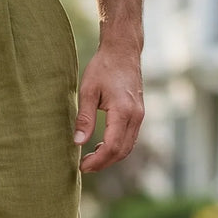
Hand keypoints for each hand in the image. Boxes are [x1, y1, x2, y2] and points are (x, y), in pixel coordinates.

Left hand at [73, 45, 143, 172]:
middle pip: (122, 151)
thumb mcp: (88, 91)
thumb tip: (78, 142)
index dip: (97, 161)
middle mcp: (136, 116)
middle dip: (103, 163)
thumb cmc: (103, 68)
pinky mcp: (139, 114)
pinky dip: (117, 148)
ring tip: (91, 159)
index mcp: (123, 111)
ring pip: (128, 147)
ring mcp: (139, 115)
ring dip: (110, 157)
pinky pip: (130, 138)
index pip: (112, 147)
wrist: (123, 51)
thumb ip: (84, 118)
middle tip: (84, 166)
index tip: (82, 166)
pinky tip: (101, 147)